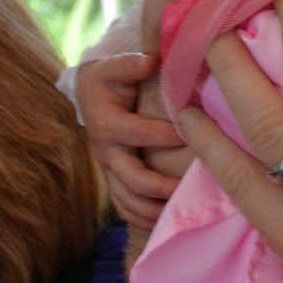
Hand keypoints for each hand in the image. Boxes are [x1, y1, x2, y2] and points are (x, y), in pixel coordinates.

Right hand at [75, 50, 183, 226]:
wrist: (89, 96)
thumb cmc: (109, 79)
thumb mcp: (114, 66)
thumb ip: (130, 64)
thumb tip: (150, 61)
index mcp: (107, 124)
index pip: (137, 134)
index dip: (163, 136)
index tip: (192, 135)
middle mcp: (106, 153)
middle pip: (131, 178)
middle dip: (161, 186)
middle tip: (190, 187)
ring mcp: (109, 170)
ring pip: (127, 200)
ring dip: (153, 209)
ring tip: (181, 211)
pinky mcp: (113, 180)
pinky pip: (123, 207)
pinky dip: (142, 218)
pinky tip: (165, 221)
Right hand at [78, 0, 215, 227]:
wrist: (147, 111)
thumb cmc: (163, 60)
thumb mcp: (169, 21)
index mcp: (105, 78)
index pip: (98, 76)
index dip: (121, 70)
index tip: (148, 62)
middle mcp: (100, 118)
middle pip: (111, 135)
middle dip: (147, 136)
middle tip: (182, 131)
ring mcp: (108, 156)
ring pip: (121, 177)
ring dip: (151, 181)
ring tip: (186, 178)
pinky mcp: (122, 186)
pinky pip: (129, 205)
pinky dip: (149, 207)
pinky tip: (177, 205)